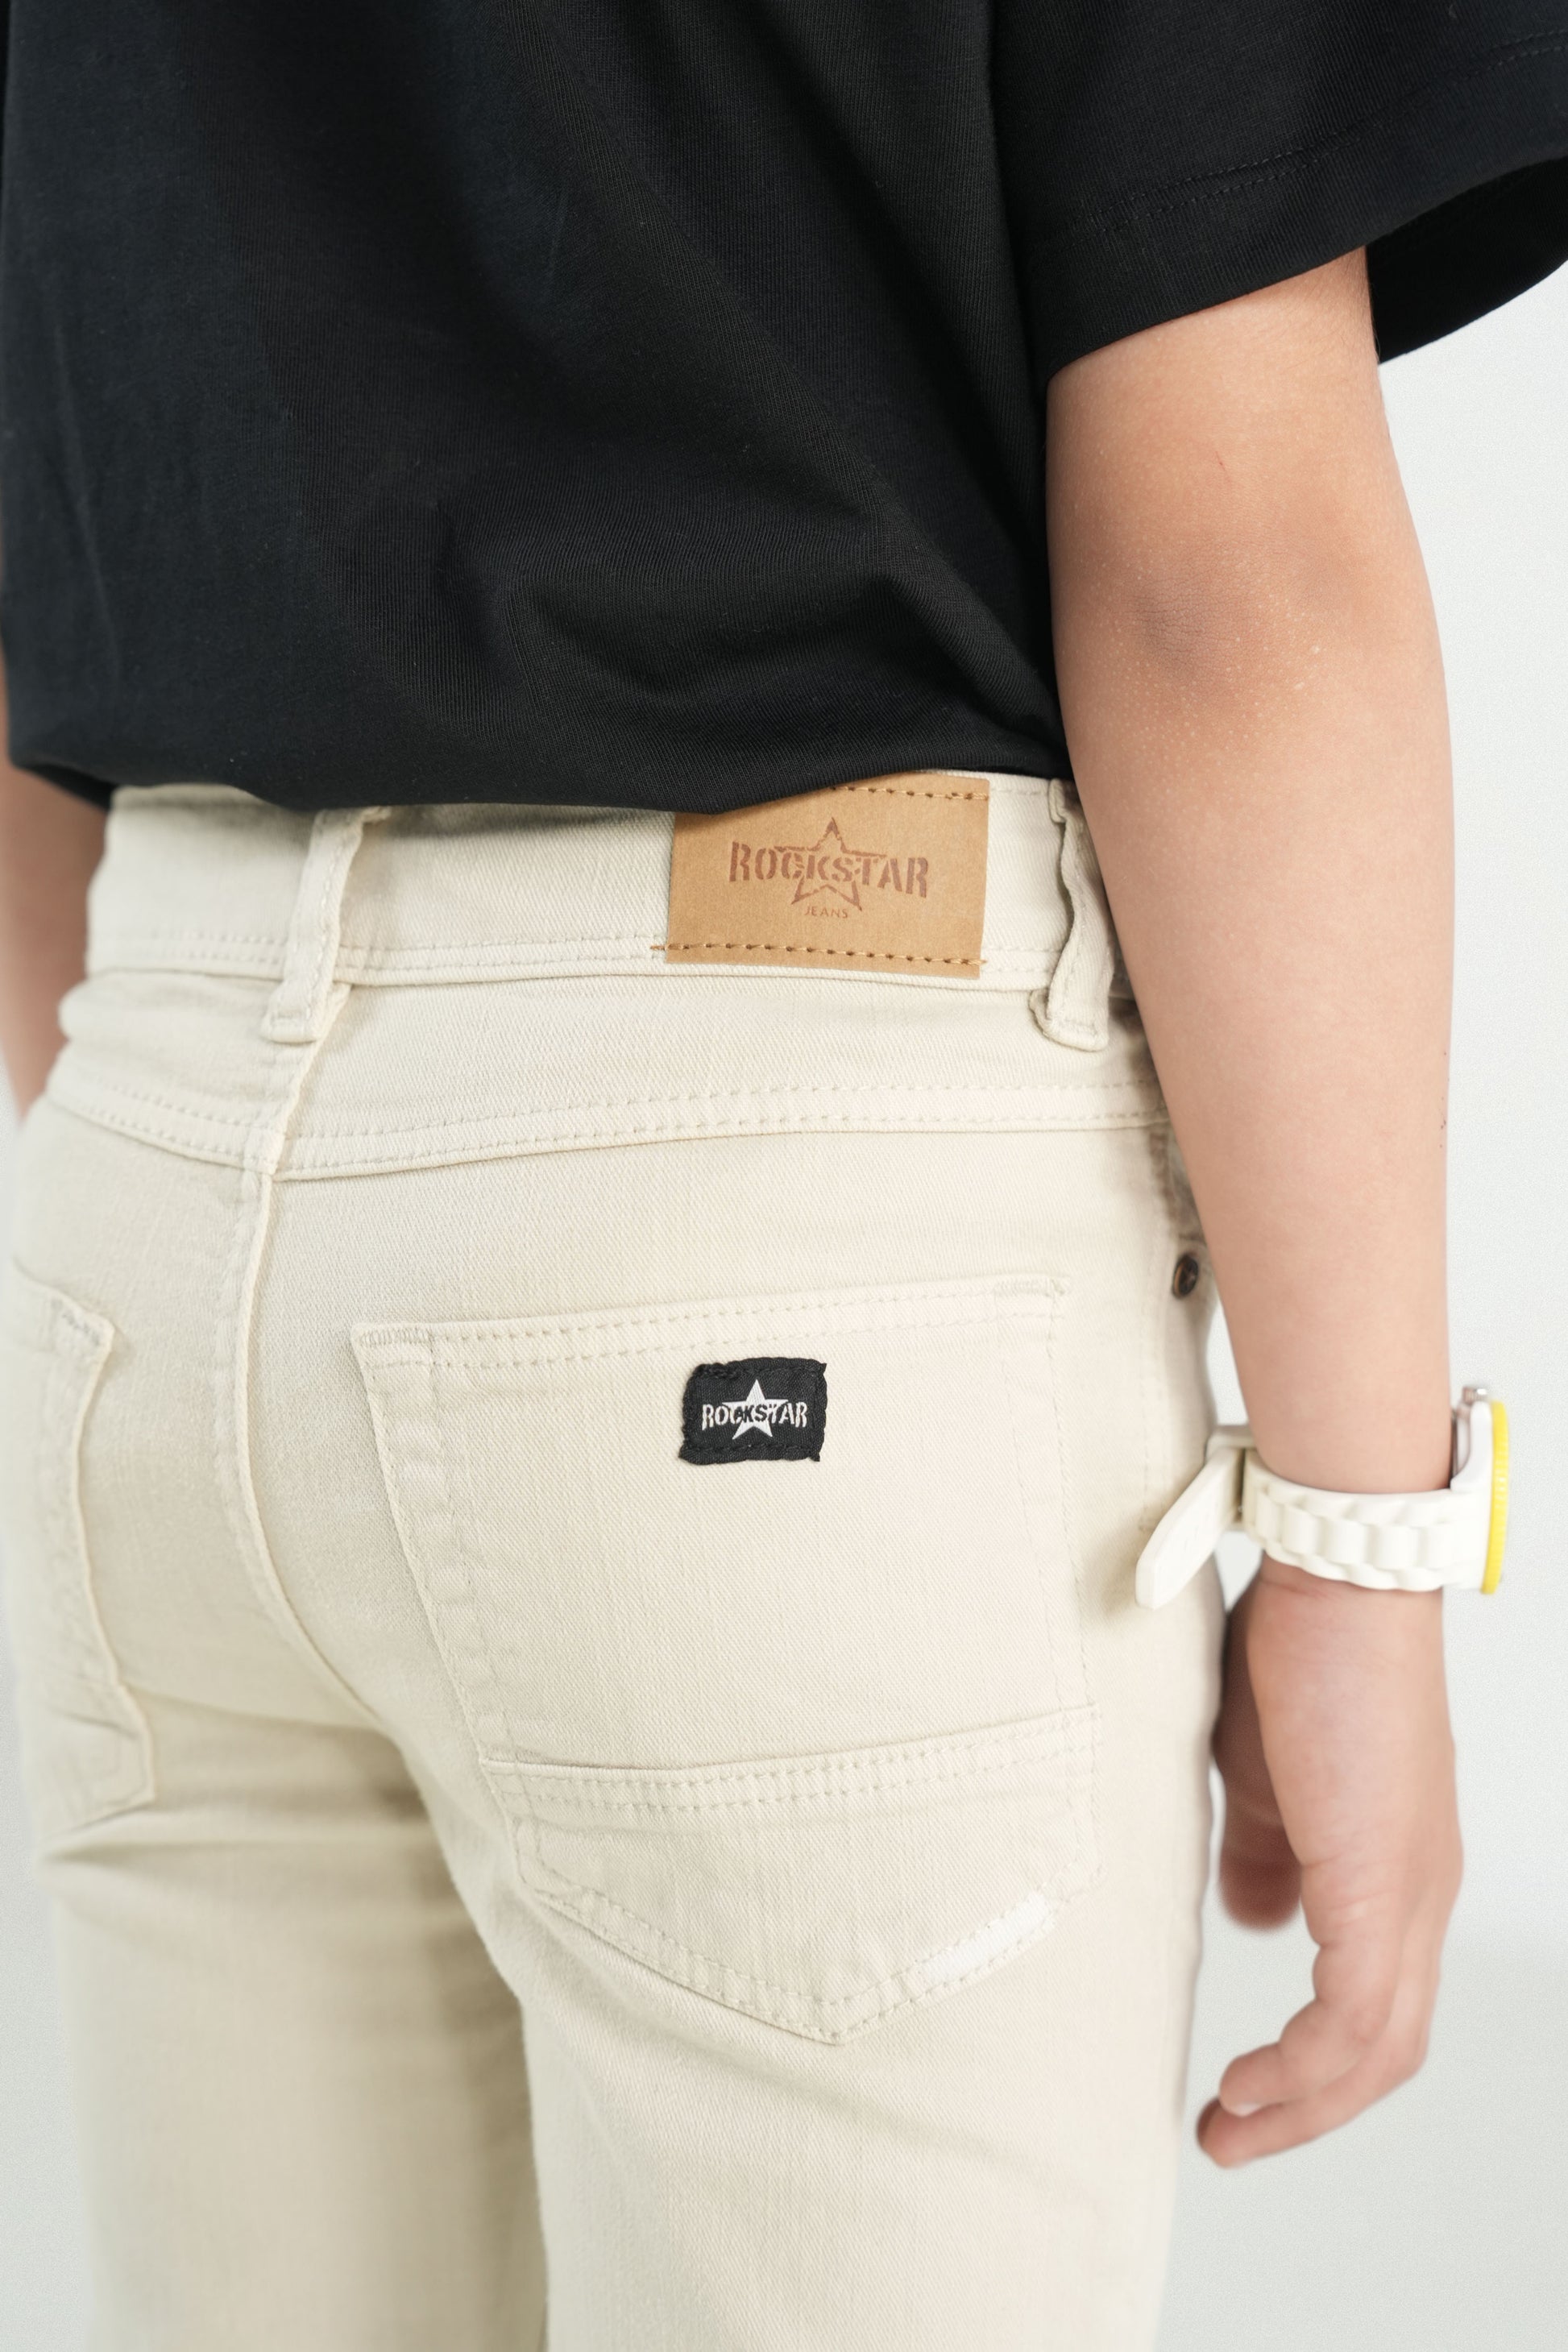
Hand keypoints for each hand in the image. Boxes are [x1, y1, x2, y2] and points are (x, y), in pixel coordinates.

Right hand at [1200, 1555, 1462, 2164]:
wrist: (1340, 1582)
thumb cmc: (1300, 1652)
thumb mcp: (1265, 1772)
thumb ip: (1263, 1849)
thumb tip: (1254, 1918)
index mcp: (1398, 1867)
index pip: (1378, 2000)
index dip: (1315, 2060)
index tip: (1242, 2087)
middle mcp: (1420, 1893)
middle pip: (1386, 2048)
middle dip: (1304, 2110)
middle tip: (1226, 2134)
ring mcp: (1409, 1893)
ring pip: (1377, 2048)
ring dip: (1299, 2105)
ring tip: (1225, 2126)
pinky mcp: (1379, 1885)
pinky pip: (1352, 2015)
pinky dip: (1302, 2066)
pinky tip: (1247, 2080)